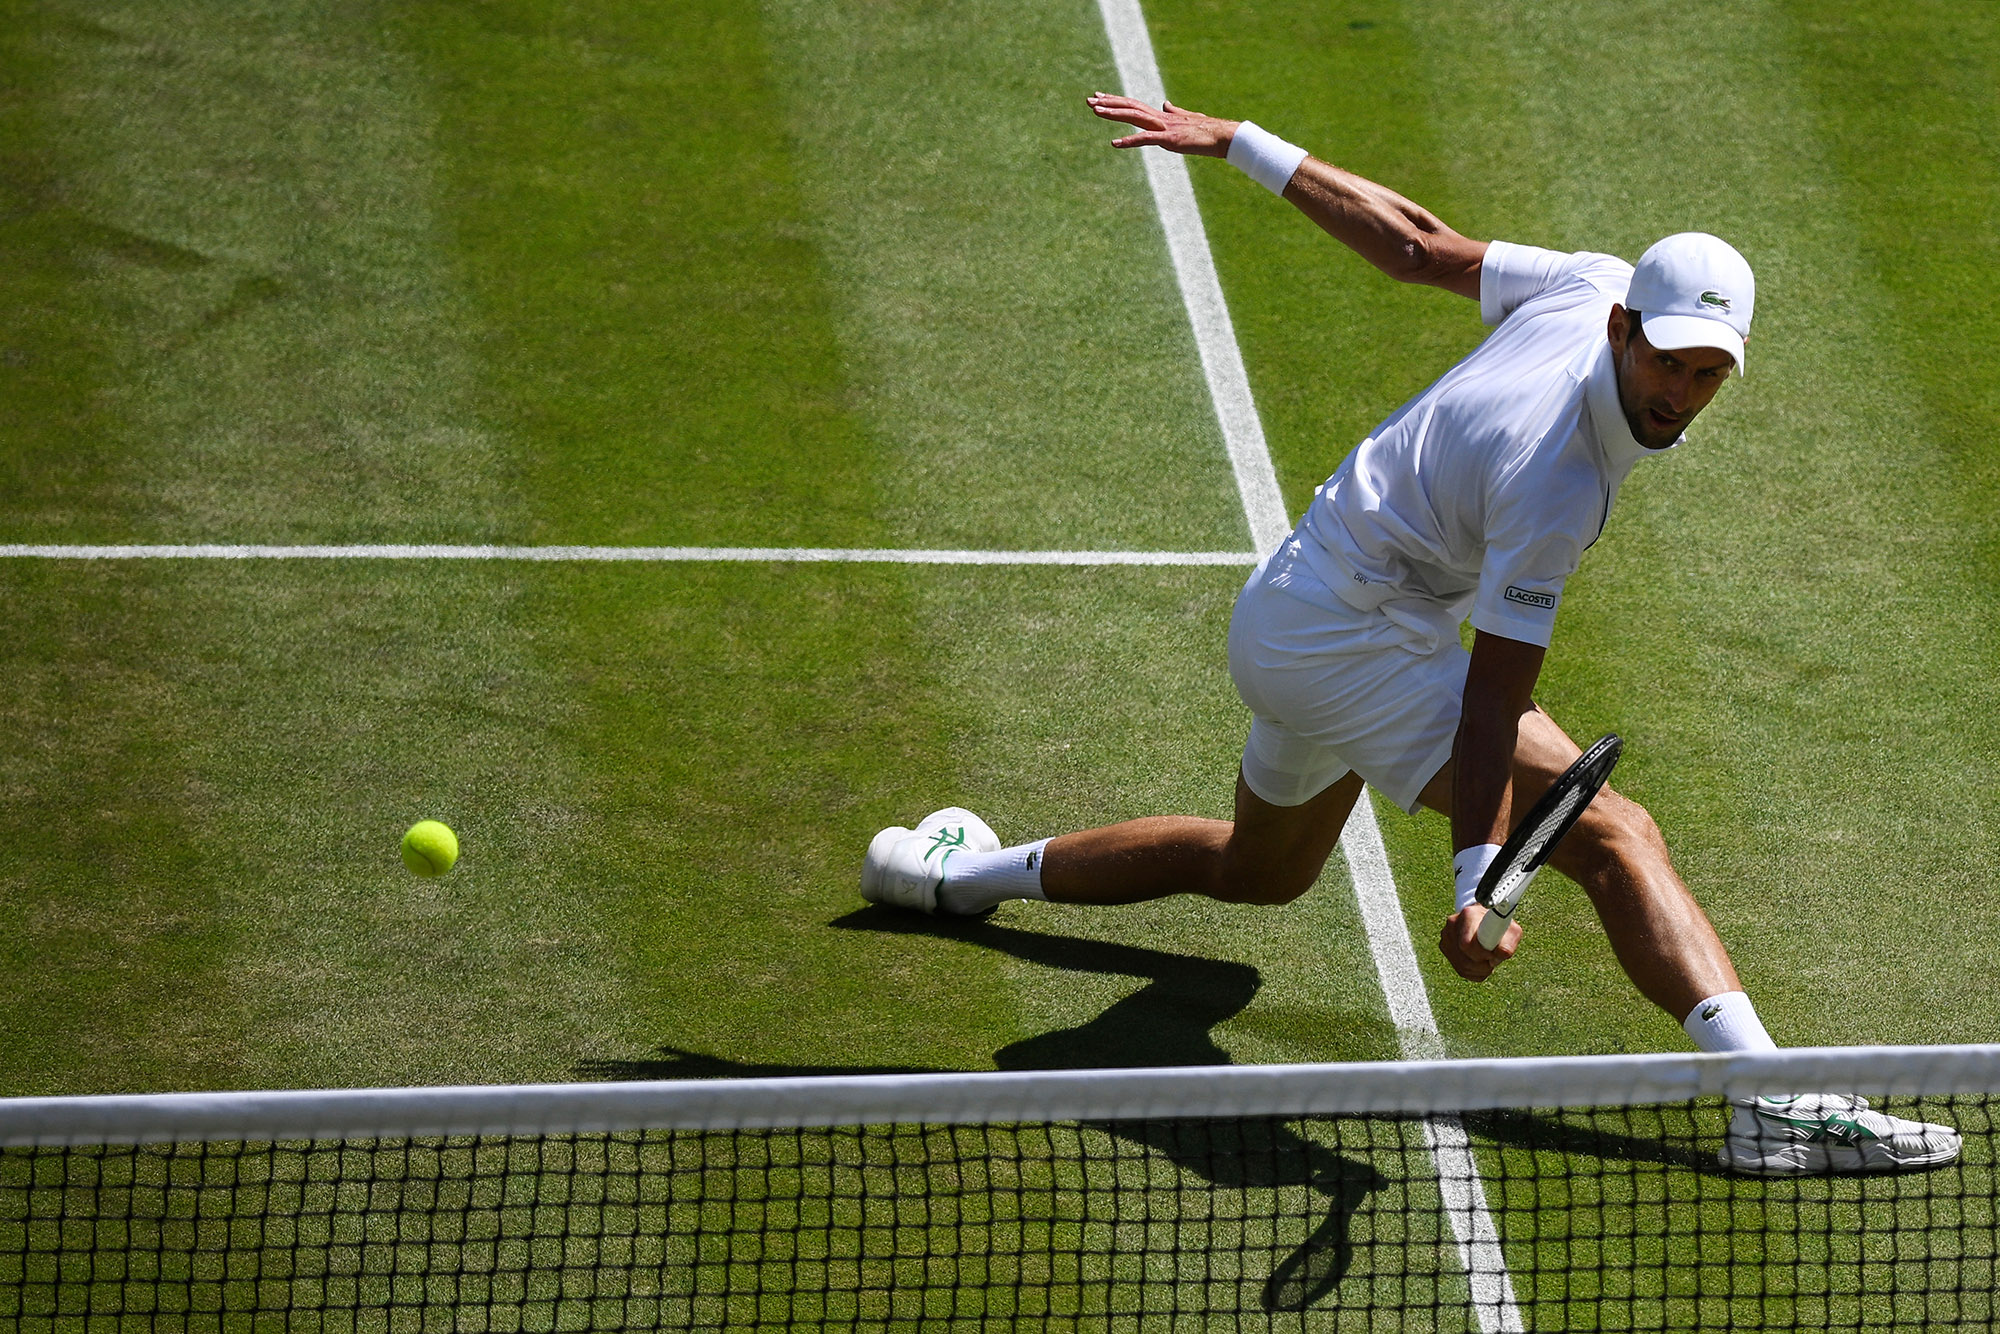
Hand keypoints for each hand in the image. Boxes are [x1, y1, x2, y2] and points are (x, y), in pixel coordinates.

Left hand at [1085, 92, 1236, 156]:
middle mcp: (1160, 117)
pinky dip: (1129, 140)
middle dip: (1109, 103)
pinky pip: (1145, 139)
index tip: (1100, 97)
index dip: (1116, 101)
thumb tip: (1165, 103)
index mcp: (1162, 115)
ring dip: (1114, 114)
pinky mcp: (1169, 140)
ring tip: (1095, 111)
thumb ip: (1174, 112)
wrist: (1223, 136)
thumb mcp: (1187, 119)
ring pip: (1134, 117)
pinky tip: (1114, 143)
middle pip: (1130, 107)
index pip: (1134, 105)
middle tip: (1089, 100)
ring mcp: (1164, 127)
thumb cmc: (1207, 131)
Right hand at [1439, 907, 1519, 981]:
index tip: (1493, 955)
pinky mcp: (1445, 947)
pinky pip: (1460, 970)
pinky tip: (1481, 963)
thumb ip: (1509, 942)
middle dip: (1482, 964)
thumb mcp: (1511, 930)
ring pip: (1462, 967)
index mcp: (1469, 915)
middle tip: (1493, 958)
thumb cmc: (1500, 925)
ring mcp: (1446, 936)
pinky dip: (1474, 972)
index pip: (1467, 944)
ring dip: (1480, 970)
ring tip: (1488, 959)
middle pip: (1465, 958)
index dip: (1482, 954)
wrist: (1485, 920)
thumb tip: (1501, 954)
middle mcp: (1453, 924)